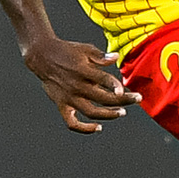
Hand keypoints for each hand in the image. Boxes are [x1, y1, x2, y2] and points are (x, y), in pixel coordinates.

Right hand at [23, 37, 141, 132]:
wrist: (42, 57)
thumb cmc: (66, 52)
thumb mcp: (85, 49)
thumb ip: (101, 56)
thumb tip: (116, 57)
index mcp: (83, 71)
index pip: (103, 80)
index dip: (115, 86)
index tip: (126, 91)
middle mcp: (77, 86)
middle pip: (103, 98)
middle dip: (123, 101)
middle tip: (136, 100)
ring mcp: (69, 98)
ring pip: (91, 112)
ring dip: (108, 115)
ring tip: (122, 112)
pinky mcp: (61, 105)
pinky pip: (72, 123)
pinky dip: (84, 129)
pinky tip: (98, 127)